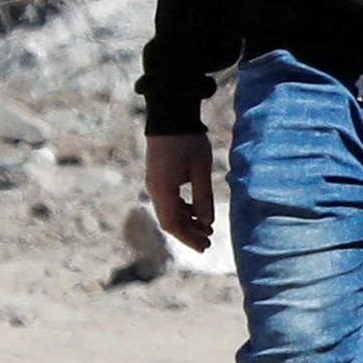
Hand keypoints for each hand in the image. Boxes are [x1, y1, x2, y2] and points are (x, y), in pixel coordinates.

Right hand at [144, 132, 214, 252]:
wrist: (170, 116)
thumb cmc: (188, 142)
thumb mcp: (201, 170)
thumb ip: (203, 198)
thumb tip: (207, 223)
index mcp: (163, 190)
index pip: (172, 224)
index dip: (189, 237)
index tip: (205, 246)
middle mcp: (154, 190)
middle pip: (169, 220)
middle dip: (188, 234)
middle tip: (208, 243)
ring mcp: (154, 184)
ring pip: (169, 211)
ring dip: (186, 222)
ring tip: (206, 229)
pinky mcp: (158, 177)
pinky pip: (168, 201)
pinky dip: (182, 210)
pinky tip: (196, 212)